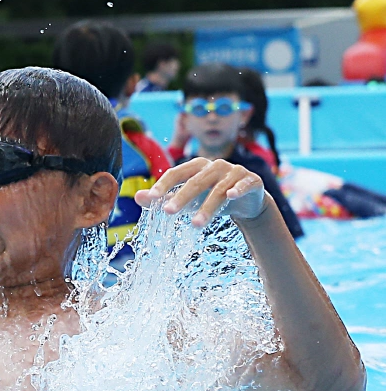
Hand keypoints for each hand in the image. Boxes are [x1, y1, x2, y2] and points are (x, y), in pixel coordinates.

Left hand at [134, 156, 268, 226]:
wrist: (247, 200)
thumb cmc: (211, 196)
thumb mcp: (189, 197)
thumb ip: (164, 197)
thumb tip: (138, 198)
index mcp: (196, 166)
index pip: (176, 173)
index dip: (163, 185)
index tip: (151, 199)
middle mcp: (214, 165)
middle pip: (195, 182)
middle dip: (181, 198)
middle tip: (167, 212)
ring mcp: (235, 171)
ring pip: (218, 190)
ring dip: (207, 207)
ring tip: (196, 224)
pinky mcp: (252, 180)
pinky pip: (244, 184)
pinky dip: (238, 189)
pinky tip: (231, 196)